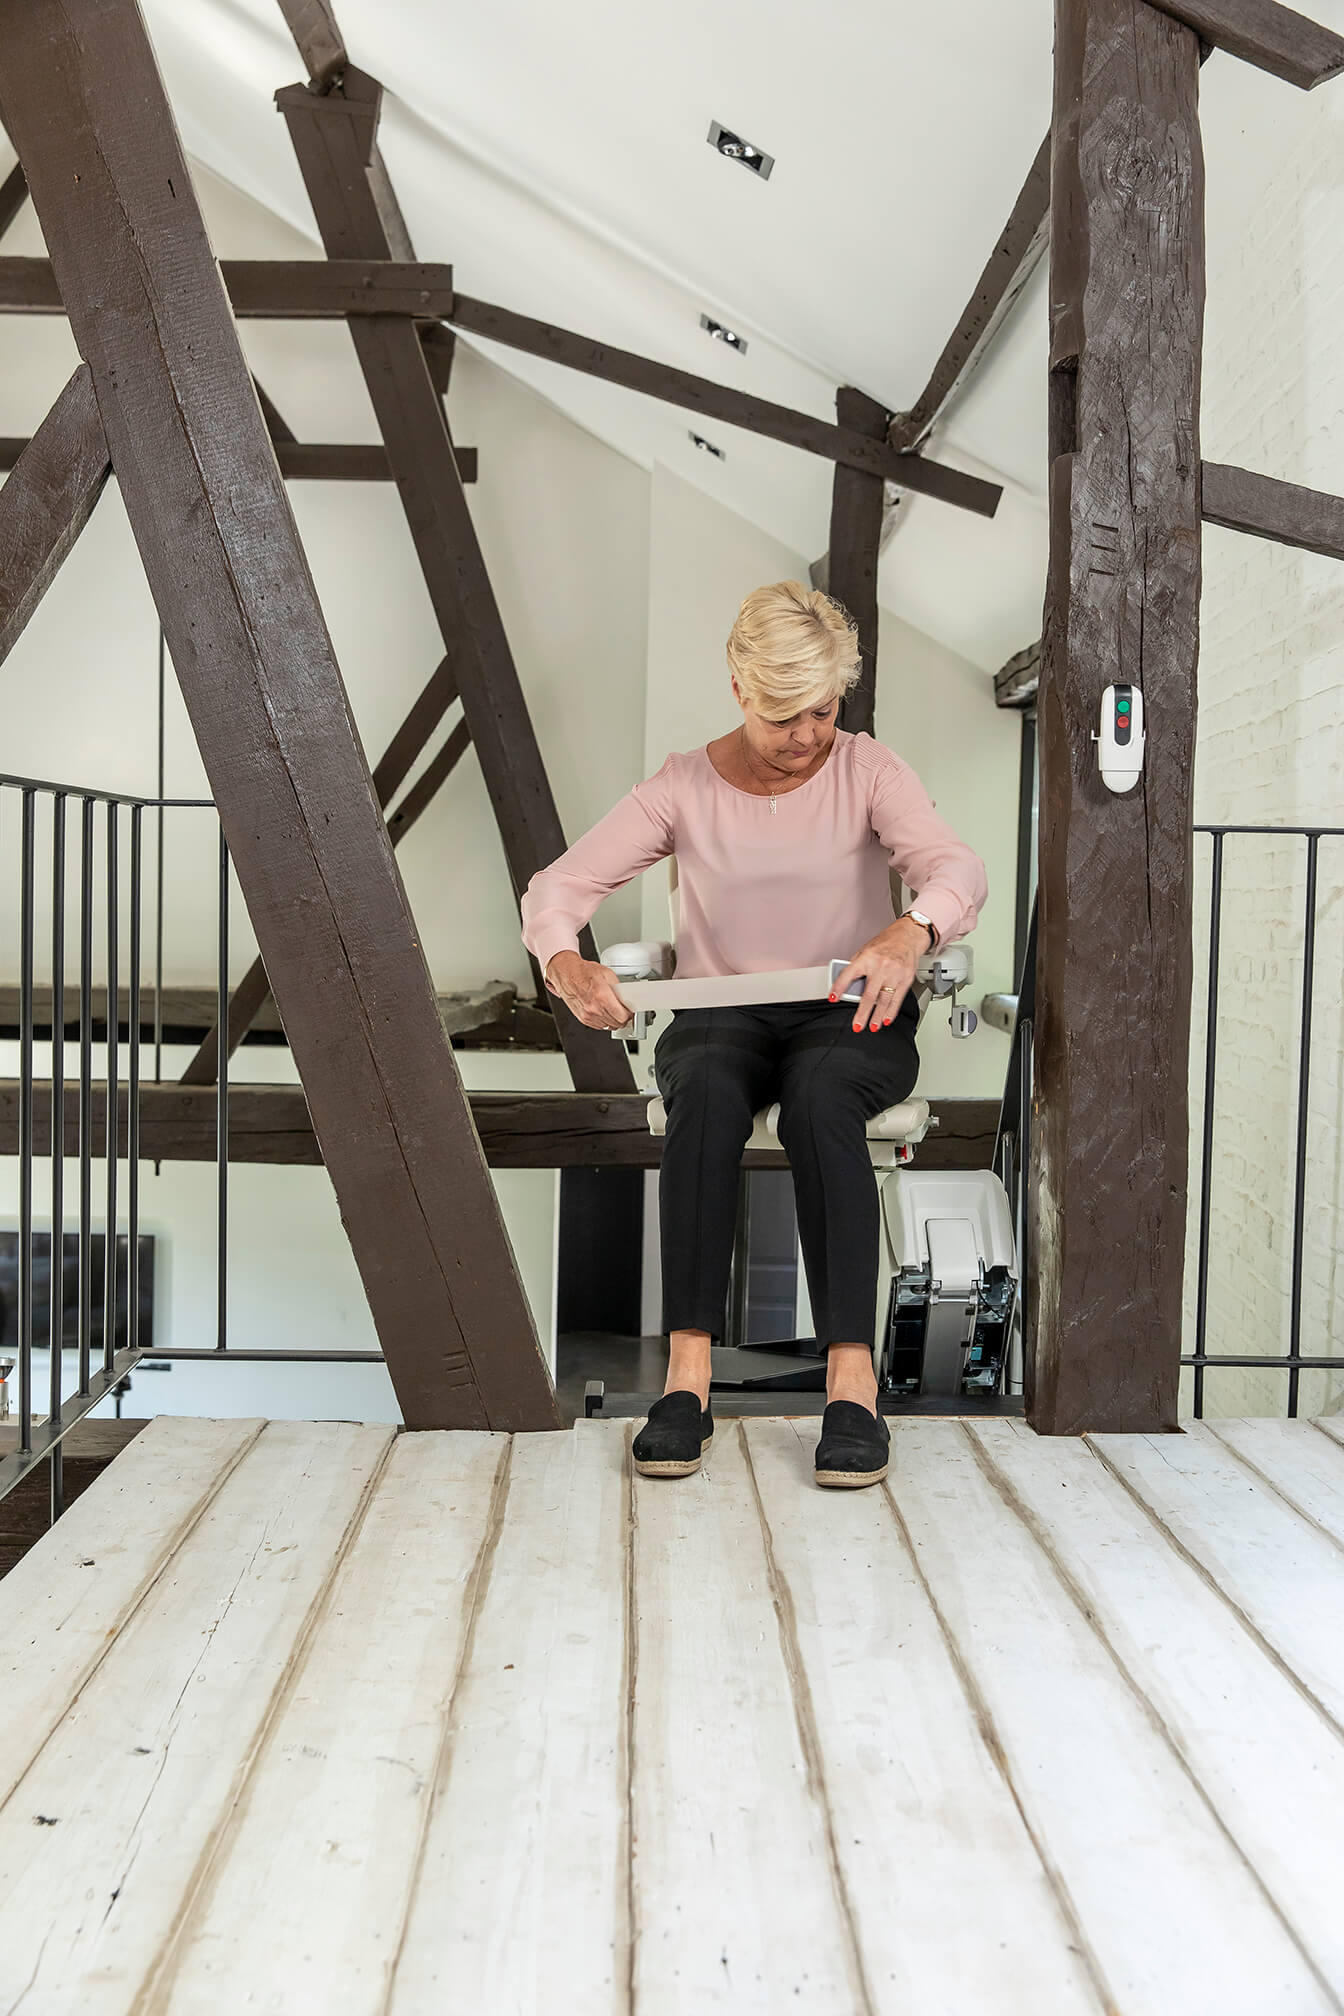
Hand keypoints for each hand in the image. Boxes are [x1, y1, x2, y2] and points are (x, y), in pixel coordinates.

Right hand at [544, 950, 634, 1030]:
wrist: (567, 974)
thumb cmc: (585, 972)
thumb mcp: (607, 974)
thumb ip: (619, 989)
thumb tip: (628, 998)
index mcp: (602, 996)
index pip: (623, 1016)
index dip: (629, 1014)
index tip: (630, 1011)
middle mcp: (594, 1008)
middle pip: (617, 1023)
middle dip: (623, 1017)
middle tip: (623, 1010)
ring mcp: (588, 1015)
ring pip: (609, 1026)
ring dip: (613, 1020)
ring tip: (612, 1010)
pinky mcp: (583, 1018)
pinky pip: (599, 1026)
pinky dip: (604, 1021)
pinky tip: (603, 1011)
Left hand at [831, 918, 925, 1033]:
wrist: (908, 936)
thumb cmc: (886, 943)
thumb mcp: (865, 950)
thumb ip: (857, 967)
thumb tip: (849, 986)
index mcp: (866, 958)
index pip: (848, 974)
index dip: (839, 987)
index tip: (833, 998)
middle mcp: (881, 966)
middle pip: (869, 994)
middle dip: (862, 1013)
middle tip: (857, 1025)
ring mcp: (894, 974)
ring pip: (884, 1000)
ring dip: (877, 1016)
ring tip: (872, 1026)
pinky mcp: (906, 979)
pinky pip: (897, 999)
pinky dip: (891, 1012)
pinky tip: (886, 1019)